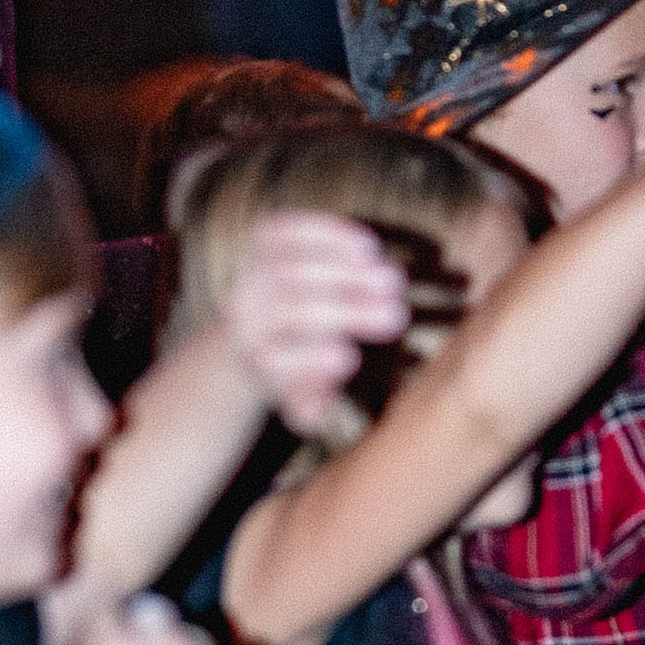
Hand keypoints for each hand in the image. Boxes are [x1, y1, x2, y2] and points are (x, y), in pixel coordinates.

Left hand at [220, 211, 412, 433]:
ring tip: (393, 279)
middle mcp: (245, 312)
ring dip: (347, 271)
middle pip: (293, 308)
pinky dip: (329, 235)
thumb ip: (310, 404)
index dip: (310, 361)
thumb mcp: (299, 397)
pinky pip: (292, 230)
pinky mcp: (262, 238)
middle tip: (398, 315)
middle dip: (347, 311)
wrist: (253, 328)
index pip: (280, 359)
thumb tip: (315, 414)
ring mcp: (250, 271)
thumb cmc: (293, 369)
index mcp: (254, 356)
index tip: (350, 360)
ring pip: (293, 267)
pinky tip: (369, 247)